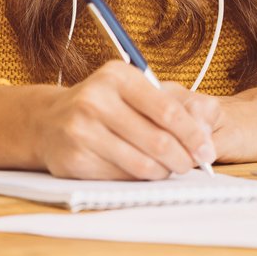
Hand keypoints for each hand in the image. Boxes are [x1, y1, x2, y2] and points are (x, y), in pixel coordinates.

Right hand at [31, 61, 218, 179]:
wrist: (49, 121)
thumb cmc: (103, 104)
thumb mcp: (134, 90)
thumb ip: (172, 104)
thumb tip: (206, 134)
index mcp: (117, 76)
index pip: (167, 110)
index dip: (192, 134)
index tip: (207, 149)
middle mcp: (95, 100)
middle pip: (157, 141)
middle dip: (183, 158)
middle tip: (192, 164)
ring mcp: (81, 131)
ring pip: (141, 164)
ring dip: (163, 172)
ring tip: (168, 169)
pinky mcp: (74, 160)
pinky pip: (121, 178)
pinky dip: (138, 179)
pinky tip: (141, 172)